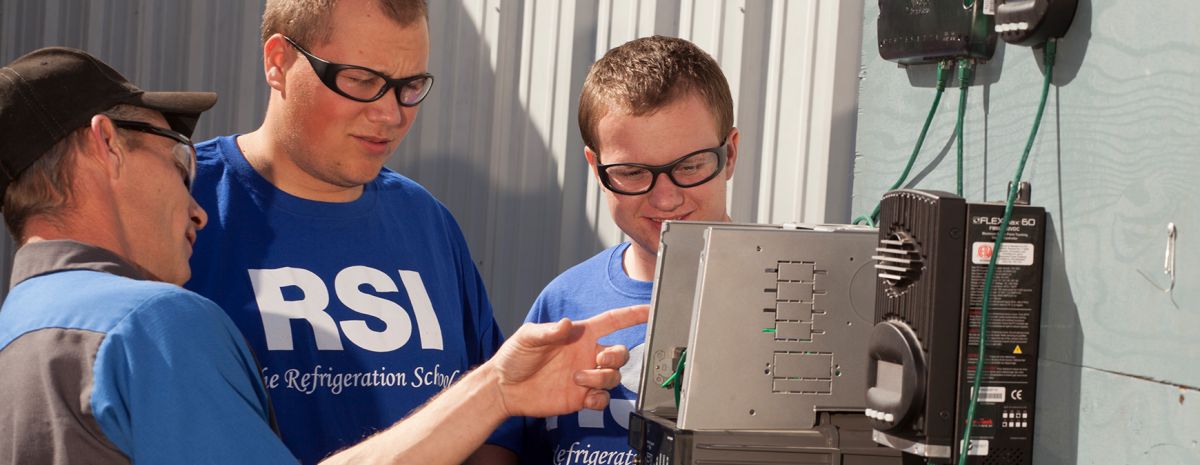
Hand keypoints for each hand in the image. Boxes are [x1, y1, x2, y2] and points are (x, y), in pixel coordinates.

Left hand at [488, 304, 648, 417]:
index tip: (650, 309)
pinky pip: (603, 399)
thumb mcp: (528, 337)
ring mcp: (585, 377)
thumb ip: (548, 330)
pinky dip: (599, 400)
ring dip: (601, 378)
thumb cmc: (514, 356)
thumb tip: (567, 324)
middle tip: (597, 361)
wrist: (504, 388)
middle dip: (616, 357)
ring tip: (577, 379)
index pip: (613, 321)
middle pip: (620, 354)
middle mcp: (586, 355)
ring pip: (613, 377)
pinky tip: (585, 398)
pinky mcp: (580, 398)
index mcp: (579, 335)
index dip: (633, 314)